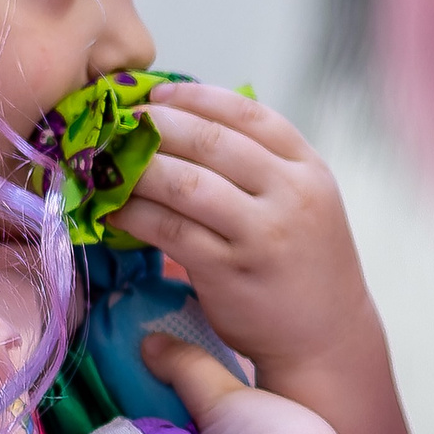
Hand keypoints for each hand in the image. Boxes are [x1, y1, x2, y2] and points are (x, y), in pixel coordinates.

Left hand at [114, 82, 377, 382]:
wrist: (327, 337)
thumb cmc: (303, 263)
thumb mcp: (303, 202)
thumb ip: (260, 165)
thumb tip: (183, 124)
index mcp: (308, 168)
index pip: (248, 112)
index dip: (194, 97)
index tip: (155, 96)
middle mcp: (290, 194)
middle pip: (210, 140)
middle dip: (155, 127)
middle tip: (118, 127)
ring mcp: (262, 233)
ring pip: (184, 182)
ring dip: (136, 168)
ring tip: (106, 166)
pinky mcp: (230, 271)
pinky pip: (168, 230)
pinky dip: (132, 215)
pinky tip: (111, 212)